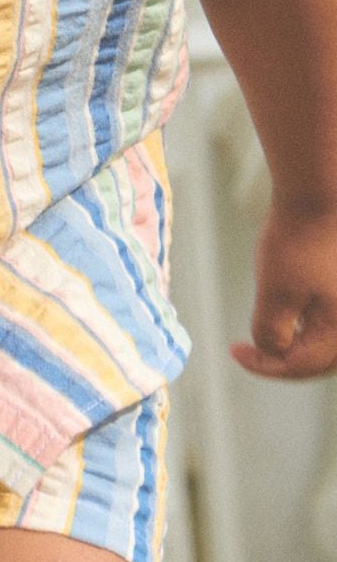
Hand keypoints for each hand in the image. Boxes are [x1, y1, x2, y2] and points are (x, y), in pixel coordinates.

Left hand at [231, 199, 336, 378]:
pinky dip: (307, 329)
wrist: (316, 196)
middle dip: (285, 363)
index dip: (264, 365)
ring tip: (266, 341)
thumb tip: (272, 352)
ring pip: (326, 343)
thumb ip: (272, 331)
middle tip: (252, 355)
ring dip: (297, 348)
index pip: (300, 365)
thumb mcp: (275, 292)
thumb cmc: (297, 242)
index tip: (234, 351)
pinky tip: (287, 320)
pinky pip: (328, 323)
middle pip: (320, 361)